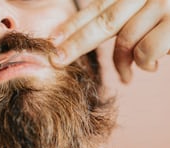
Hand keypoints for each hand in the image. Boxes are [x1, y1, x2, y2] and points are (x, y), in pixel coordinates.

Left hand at [50, 0, 169, 82]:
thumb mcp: (150, 7)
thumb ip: (125, 17)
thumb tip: (101, 42)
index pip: (97, 7)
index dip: (74, 23)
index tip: (52, 39)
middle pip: (103, 21)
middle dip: (76, 42)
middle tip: (56, 59)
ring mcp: (165, 4)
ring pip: (126, 38)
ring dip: (121, 62)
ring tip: (124, 78)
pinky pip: (148, 49)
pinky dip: (144, 62)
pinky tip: (150, 68)